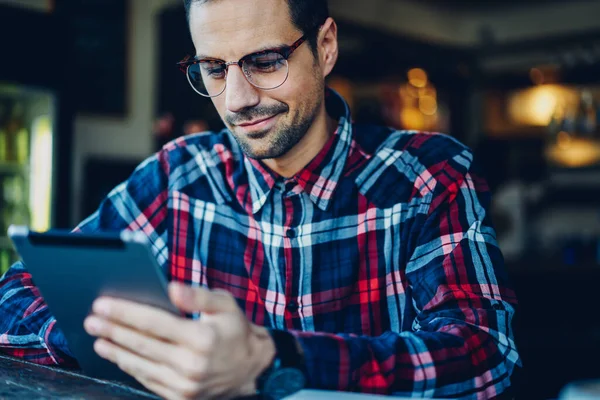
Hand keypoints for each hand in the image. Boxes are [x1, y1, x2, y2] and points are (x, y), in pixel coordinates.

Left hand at [83, 283, 274, 399]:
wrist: (252, 369)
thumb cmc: (236, 330)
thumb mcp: (226, 304)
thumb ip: (198, 295)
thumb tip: (170, 287)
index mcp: (202, 338)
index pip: (155, 323)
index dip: (125, 313)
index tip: (102, 304)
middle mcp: (192, 364)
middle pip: (142, 344)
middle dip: (113, 331)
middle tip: (91, 320)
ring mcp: (185, 384)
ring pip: (141, 365)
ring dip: (116, 351)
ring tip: (97, 339)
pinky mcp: (181, 397)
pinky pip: (149, 380)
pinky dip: (131, 368)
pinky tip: (119, 356)